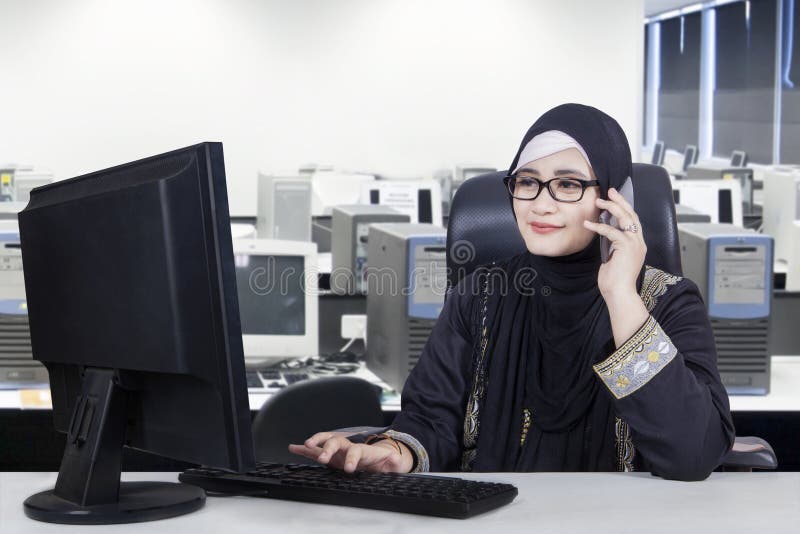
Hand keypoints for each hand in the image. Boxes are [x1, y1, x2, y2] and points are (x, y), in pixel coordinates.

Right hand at [288, 431, 411, 473]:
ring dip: (314, 444)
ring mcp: (338, 451)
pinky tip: (294, 447)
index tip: (349, 468)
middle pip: (336, 442)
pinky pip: (316, 452)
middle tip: (323, 457)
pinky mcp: (331, 457)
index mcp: (362, 450)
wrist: (379, 458)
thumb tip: (396, 456)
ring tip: (302, 445)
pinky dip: (305, 450)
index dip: (351, 458)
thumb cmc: (384, 460)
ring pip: (324, 443)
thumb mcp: (392, 461)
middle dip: (328, 447)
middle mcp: (348, 447)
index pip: (356, 451)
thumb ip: (393, 460)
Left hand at [583, 187, 646, 299]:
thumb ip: (612, 245)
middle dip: (621, 201)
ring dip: (611, 208)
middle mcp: (639, 242)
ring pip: (625, 218)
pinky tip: (588, 224)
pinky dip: (599, 226)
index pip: (633, 221)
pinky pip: (612, 231)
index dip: (624, 208)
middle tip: (610, 191)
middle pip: (632, 215)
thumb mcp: (613, 257)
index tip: (614, 198)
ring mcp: (635, 244)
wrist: (619, 293)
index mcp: (637, 244)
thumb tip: (604, 233)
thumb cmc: (614, 280)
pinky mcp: (627, 247)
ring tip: (599, 202)